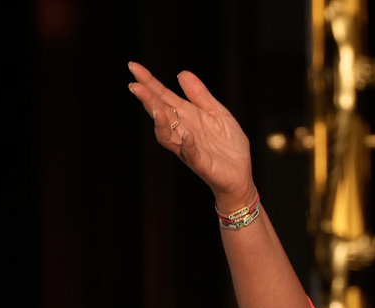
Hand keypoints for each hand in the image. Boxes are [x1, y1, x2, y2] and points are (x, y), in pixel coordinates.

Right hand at [127, 61, 254, 210]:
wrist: (240, 174)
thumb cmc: (227, 145)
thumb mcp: (217, 113)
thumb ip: (200, 96)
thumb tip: (181, 73)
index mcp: (186, 116)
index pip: (163, 97)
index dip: (149, 82)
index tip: (133, 66)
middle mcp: (182, 131)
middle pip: (160, 113)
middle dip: (148, 100)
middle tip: (135, 86)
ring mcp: (189, 149)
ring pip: (168, 136)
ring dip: (161, 123)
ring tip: (156, 109)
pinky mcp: (201, 164)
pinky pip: (192, 154)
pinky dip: (188, 145)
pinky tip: (187, 134)